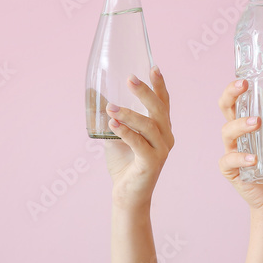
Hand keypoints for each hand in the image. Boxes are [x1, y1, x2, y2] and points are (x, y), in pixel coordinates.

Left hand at [104, 67, 173, 210]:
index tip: (153, 67)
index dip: (159, 85)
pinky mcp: (152, 163)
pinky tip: (112, 124)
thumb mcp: (117, 136)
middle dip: (145, 92)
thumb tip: (96, 97)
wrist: (127, 195)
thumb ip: (114, 119)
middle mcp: (166, 137)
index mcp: (162, 129)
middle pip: (159, 109)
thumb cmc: (124, 164)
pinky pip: (139, 144)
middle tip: (129, 79)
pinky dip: (125, 132)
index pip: (163, 102)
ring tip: (110, 107)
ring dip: (129, 114)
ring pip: (149, 125)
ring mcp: (161, 150)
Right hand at [218, 80, 262, 220]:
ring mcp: (233, 152)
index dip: (236, 88)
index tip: (245, 79)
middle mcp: (238, 136)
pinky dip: (241, 158)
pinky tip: (254, 159)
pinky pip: (229, 161)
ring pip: (226, 132)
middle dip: (230, 95)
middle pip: (225, 109)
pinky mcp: (232, 171)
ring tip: (257, 123)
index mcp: (249, 125)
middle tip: (243, 87)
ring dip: (240, 125)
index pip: (238, 101)